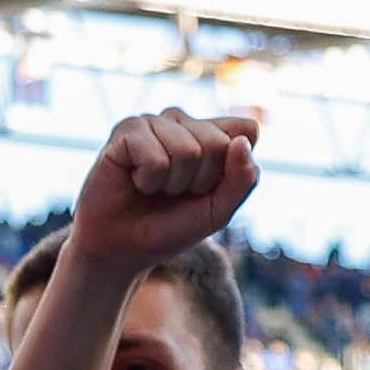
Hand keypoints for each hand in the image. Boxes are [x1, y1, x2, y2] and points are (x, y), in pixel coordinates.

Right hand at [68, 108, 260, 268]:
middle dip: (200, 181)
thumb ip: (243, 180)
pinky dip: (148, 181)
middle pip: (218, 143)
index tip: (207, 189)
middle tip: (174, 193)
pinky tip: (135, 181)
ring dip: (172, 183)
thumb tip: (241, 142)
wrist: (123, 248)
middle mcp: (183, 121)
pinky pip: (155, 157)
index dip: (231, 170)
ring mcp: (155, 121)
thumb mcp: (218, 212)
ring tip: (153, 188)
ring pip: (187, 150)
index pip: (247, 130)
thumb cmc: (169, 227)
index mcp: (210, 132)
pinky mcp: (127, 130)